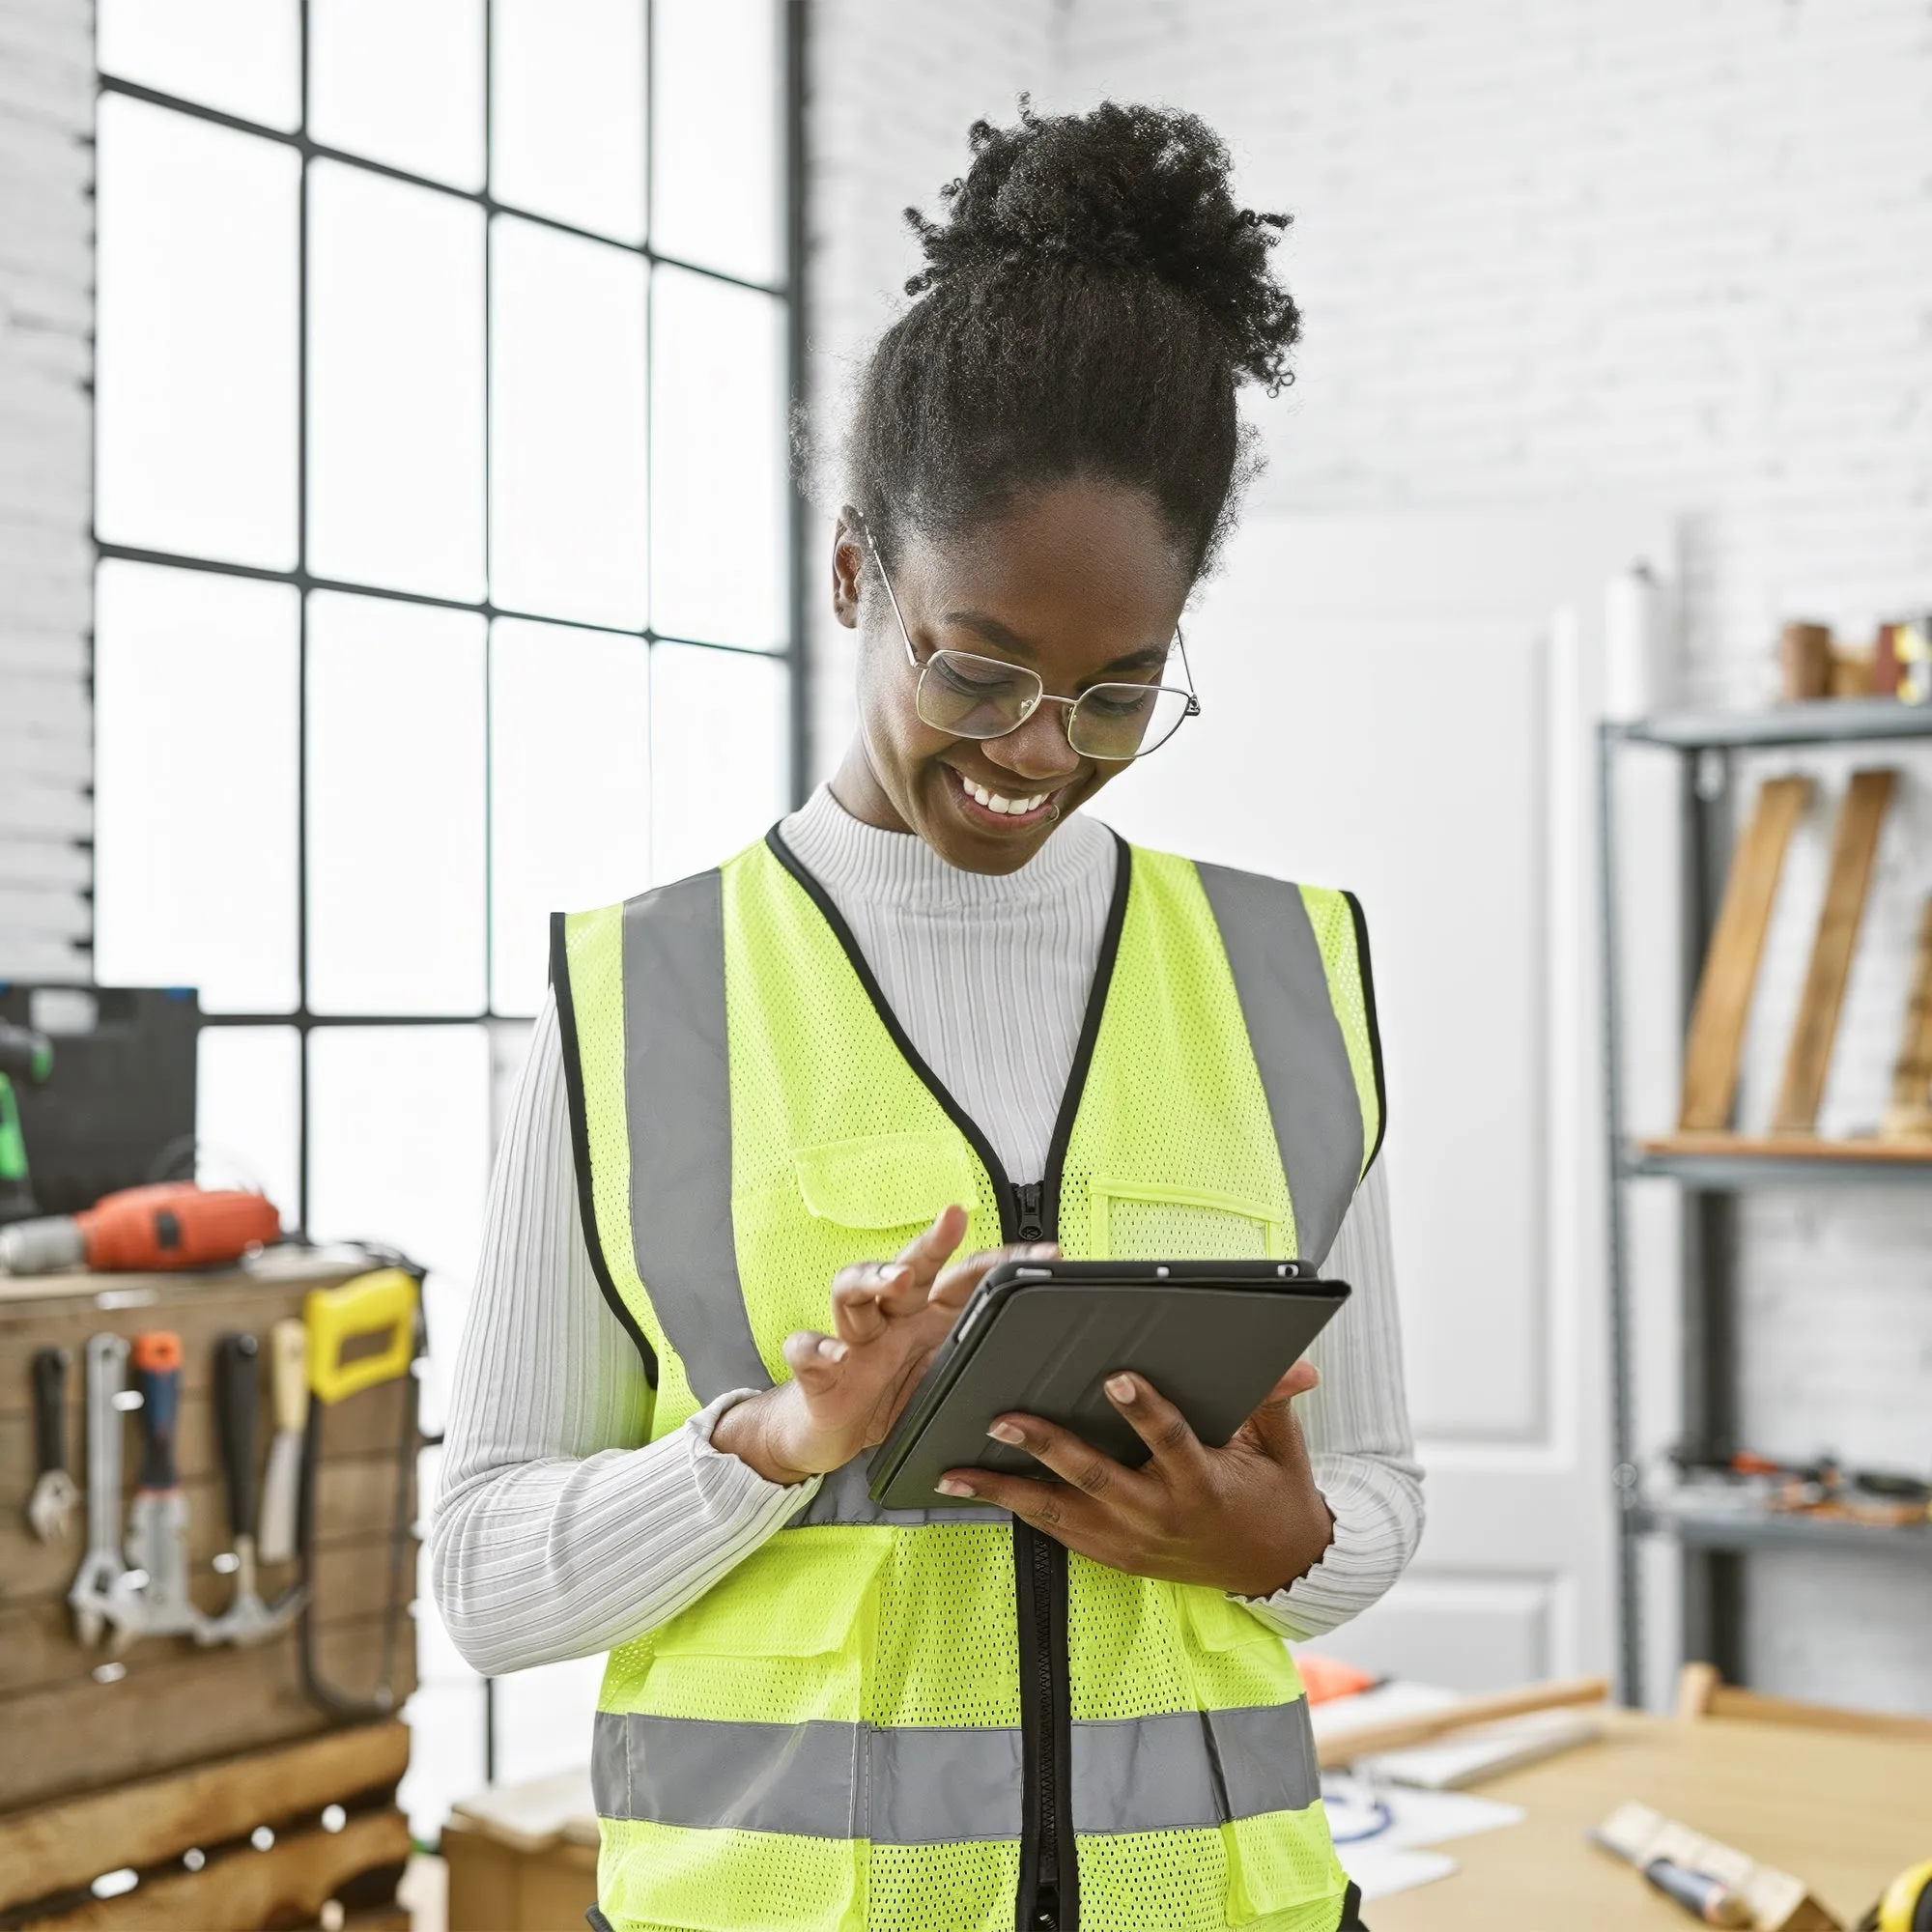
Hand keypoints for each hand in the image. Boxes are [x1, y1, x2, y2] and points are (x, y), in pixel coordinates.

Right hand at [713, 1205, 1056, 1484]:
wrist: (828, 1436)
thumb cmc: (889, 1401)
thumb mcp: (942, 1384)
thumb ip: (977, 1363)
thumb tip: (1044, 1361)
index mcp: (926, 1318)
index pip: (964, 1277)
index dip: (1000, 1264)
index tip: (1044, 1254)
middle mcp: (889, 1318)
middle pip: (908, 1266)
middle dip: (932, 1242)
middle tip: (953, 1218)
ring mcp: (851, 1340)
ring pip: (851, 1291)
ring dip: (872, 1278)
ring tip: (894, 1278)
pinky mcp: (816, 1371)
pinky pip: (808, 1350)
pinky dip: (818, 1349)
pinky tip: (833, 1354)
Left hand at [937, 1360, 1334, 1598]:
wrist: (1276, 1569)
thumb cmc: (1273, 1497)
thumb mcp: (1280, 1448)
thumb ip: (1274, 1401)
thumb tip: (1298, 1365)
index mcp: (1204, 1485)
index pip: (1171, 1442)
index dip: (1144, 1410)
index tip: (1116, 1377)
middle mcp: (1161, 1517)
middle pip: (1096, 1479)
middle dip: (1047, 1448)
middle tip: (1004, 1419)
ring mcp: (1132, 1542)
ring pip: (1060, 1513)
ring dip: (1007, 1489)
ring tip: (959, 1470)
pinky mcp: (1115, 1556)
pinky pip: (1058, 1533)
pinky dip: (1016, 1510)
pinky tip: (979, 1491)